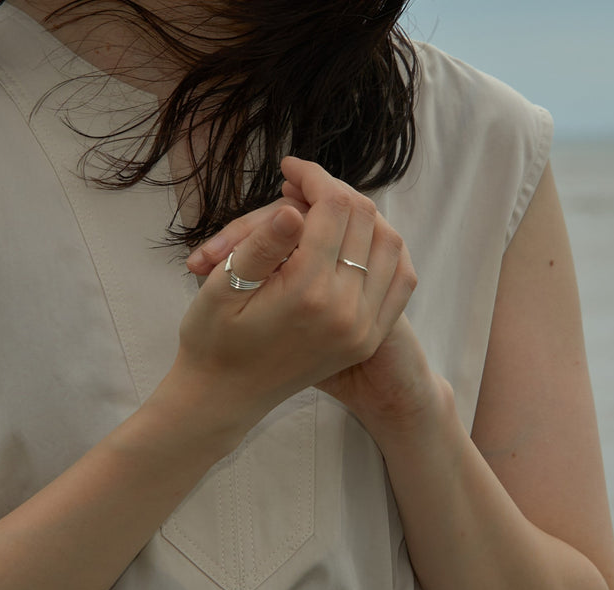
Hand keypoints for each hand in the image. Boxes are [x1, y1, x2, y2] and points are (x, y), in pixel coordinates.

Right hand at [172, 157, 417, 432]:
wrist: (226, 396)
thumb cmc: (213, 340)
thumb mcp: (221, 288)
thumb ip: (260, 245)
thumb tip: (296, 209)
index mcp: (307, 293)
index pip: (333, 209)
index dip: (314, 177)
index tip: (290, 168)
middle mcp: (346, 312)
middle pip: (365, 221)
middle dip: (336, 192)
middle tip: (303, 187)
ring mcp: (363, 329)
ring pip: (391, 246)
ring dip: (364, 218)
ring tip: (328, 212)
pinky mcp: (368, 340)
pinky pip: (400, 282)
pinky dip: (387, 253)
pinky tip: (357, 244)